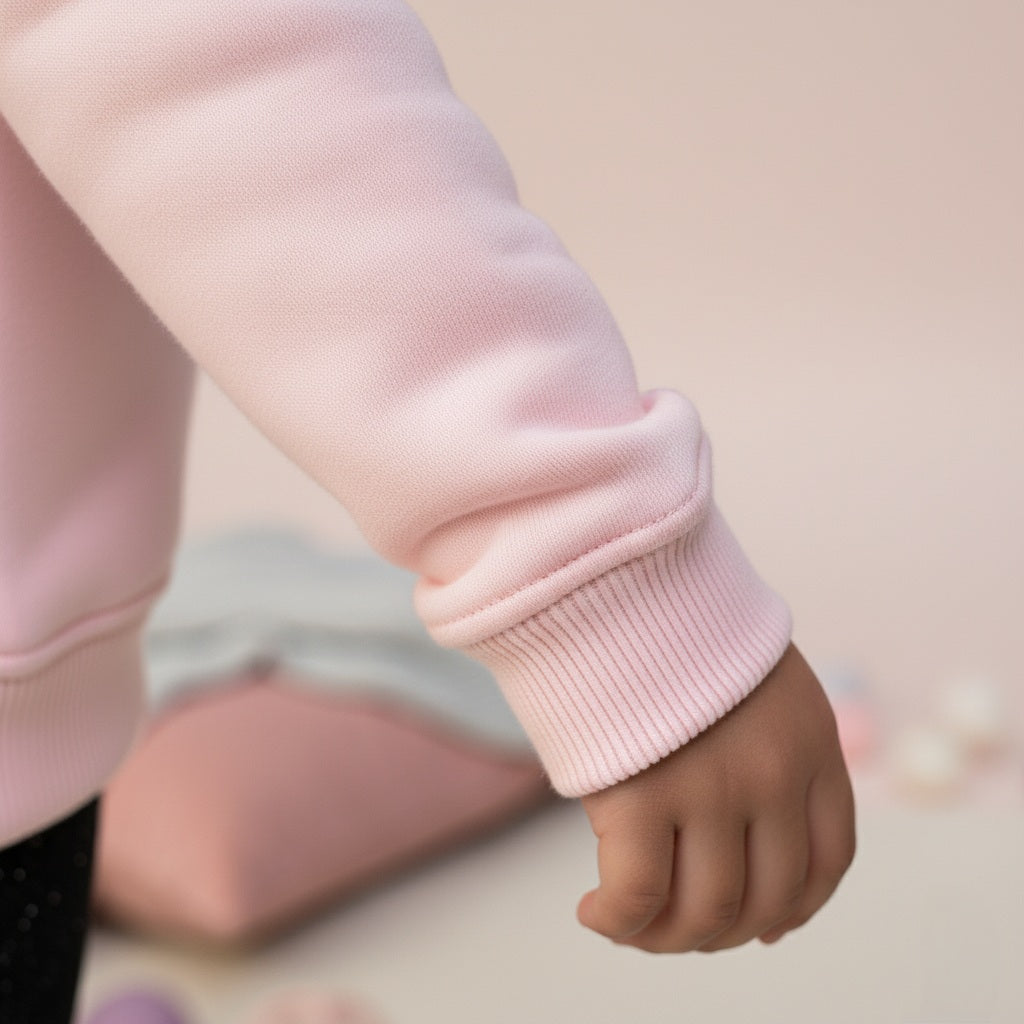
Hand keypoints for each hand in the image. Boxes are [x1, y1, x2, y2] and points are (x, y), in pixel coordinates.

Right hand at [577, 642, 855, 952]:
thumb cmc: (667, 625)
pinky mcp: (641, 793)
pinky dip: (617, 922)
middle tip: (679, 925)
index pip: (829, 859)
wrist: (613, 572)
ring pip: (706, 911)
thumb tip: (751, 855)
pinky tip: (594, 912)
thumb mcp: (749, 675)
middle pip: (767, 899)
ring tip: (632, 922)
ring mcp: (712, 787)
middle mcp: (774, 773)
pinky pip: (637, 897)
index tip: (761, 925)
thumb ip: (765, 747)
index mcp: (811, 740)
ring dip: (667, 936)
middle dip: (722, 932)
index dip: (794, 908)